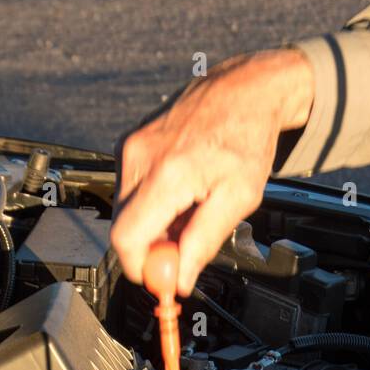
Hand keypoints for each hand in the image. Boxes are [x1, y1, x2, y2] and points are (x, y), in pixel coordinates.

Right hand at [110, 48, 314, 298]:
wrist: (244, 90)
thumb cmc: (246, 137)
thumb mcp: (238, 199)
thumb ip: (204, 242)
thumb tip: (181, 279)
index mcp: (166, 173)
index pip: (127, 240)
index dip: (142, 268)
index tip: (164, 277)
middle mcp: (140, 157)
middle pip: (123, 229)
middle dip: (151, 248)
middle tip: (185, 247)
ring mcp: (131, 146)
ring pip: (127, 211)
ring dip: (154, 225)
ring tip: (190, 211)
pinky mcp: (129, 143)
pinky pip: (130, 190)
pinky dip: (152, 204)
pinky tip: (181, 192)